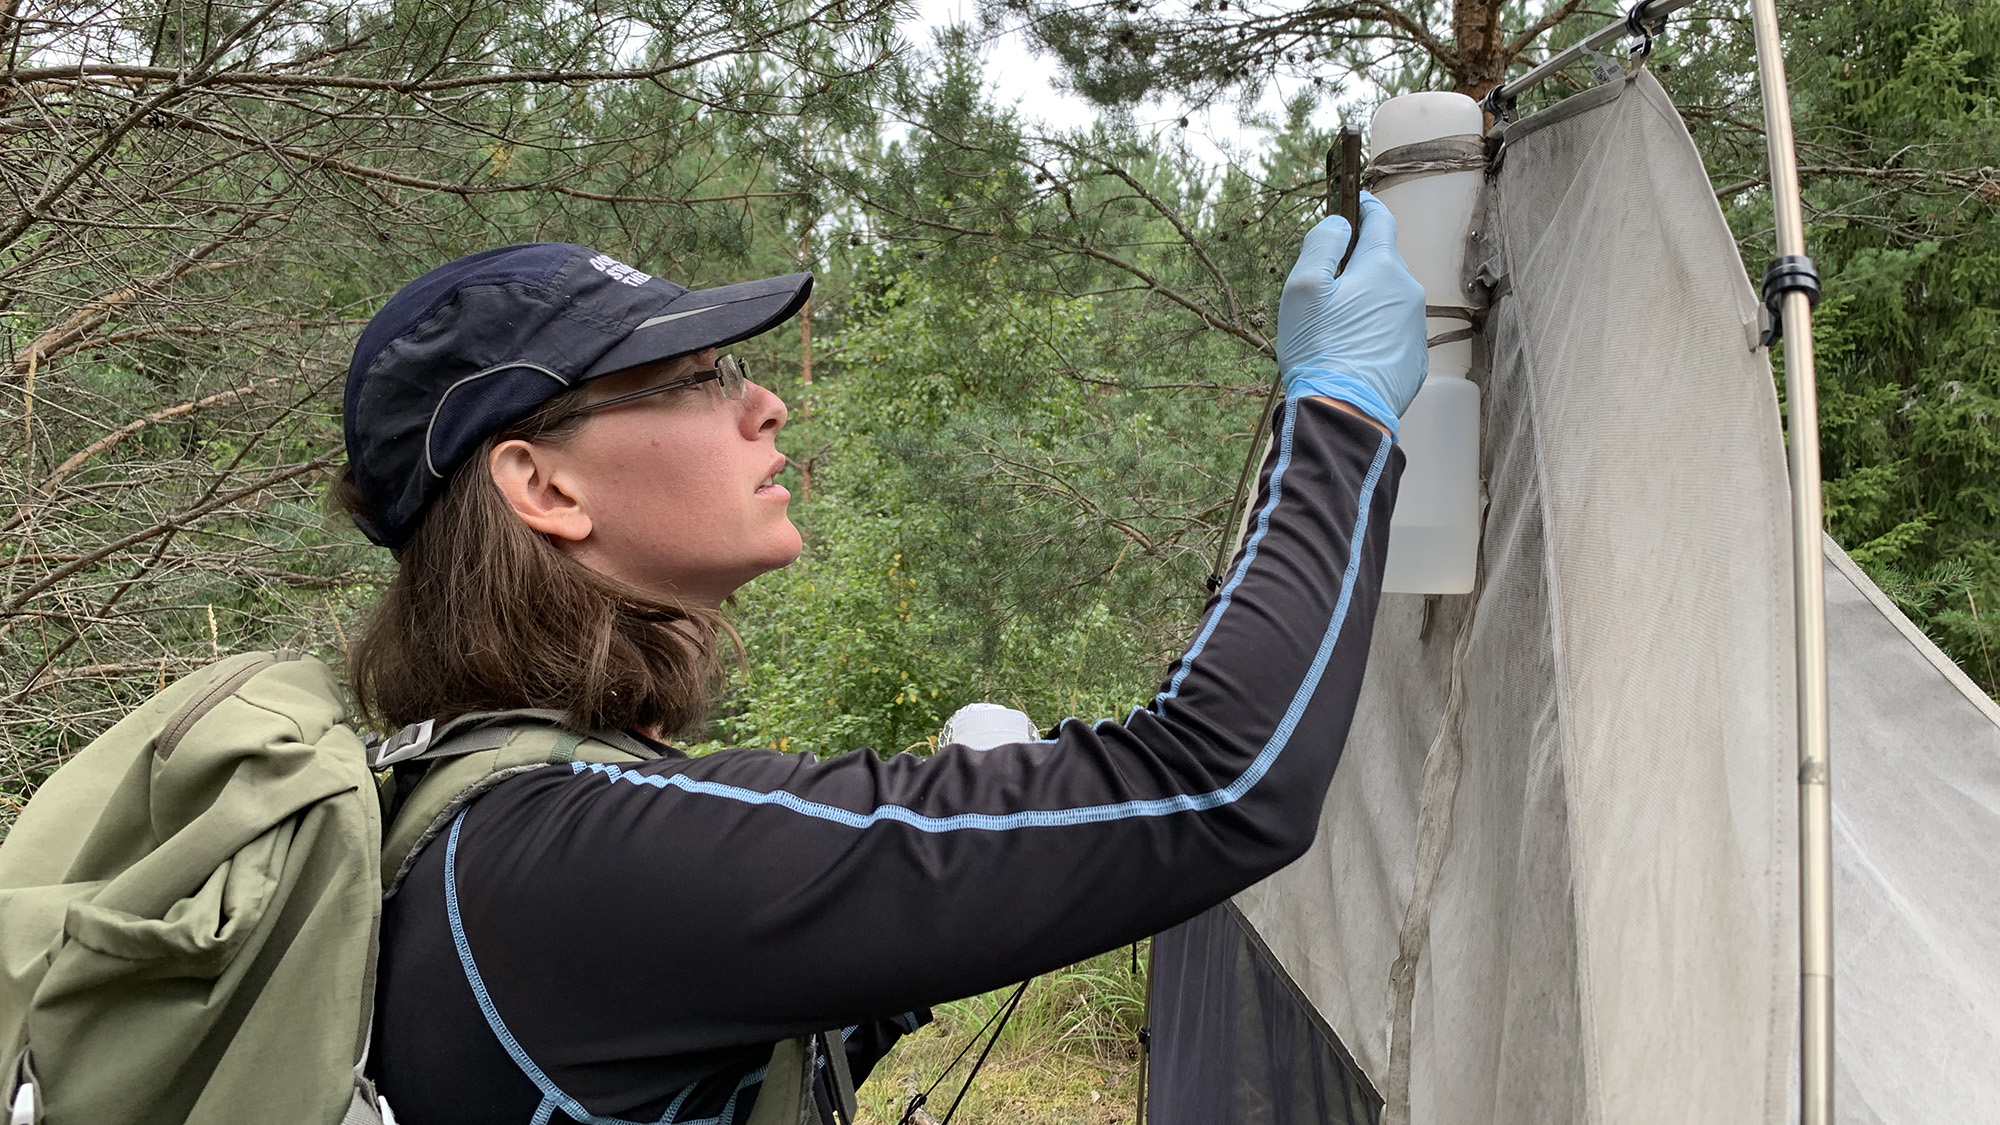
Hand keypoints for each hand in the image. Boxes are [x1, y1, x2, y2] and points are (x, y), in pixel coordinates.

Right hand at [1275, 191, 1428, 435]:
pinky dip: (1374, 334)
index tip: (1354, 198)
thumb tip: (1339, 224)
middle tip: (1324, 289)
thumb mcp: (1304, 287)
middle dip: (1358, 266)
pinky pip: (1392, 333)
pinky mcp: (1415, 359)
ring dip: (1365, 303)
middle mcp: (1409, 291)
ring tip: (1333, 331)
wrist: (1344, 414)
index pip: (1380, 220)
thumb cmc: (1319, 349)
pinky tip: (1351, 354)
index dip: (1364, 205)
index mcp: (1383, 267)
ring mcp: (1415, 327)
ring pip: (1388, 300)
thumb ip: (1322, 244)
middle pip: (1382, 263)